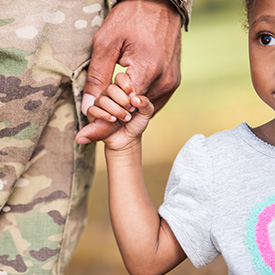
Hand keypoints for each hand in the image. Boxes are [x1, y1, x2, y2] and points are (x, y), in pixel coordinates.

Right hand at [76, 73, 153, 149]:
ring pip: (102, 100)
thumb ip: (145, 103)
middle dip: (123, 100)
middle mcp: (109, 94)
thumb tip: (135, 98)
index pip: (120, 77)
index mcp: (122, 89)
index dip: (126, 85)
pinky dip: (104, 115)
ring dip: (116, 110)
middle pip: (111, 88)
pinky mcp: (93, 114)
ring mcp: (100, 103)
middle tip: (131, 110)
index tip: (133, 96)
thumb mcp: (146, 113)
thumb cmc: (136, 122)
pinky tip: (113, 119)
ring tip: (126, 118)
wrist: (128, 138)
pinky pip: (92, 110)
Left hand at [78, 0, 181, 142]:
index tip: (89, 131)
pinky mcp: (174, 81)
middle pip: (134, 112)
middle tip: (101, 110)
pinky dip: (140, 103)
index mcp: (147, 72)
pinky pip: (154, 101)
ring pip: (145, 109)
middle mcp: (164, 82)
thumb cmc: (131, 18)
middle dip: (116, 113)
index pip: (123, 110)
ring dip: (129, 108)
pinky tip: (131, 96)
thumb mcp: (106, 43)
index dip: (105, 119)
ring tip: (117, 99)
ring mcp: (172, 83)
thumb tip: (88, 107)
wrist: (160, 4)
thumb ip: (98, 77)